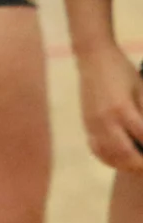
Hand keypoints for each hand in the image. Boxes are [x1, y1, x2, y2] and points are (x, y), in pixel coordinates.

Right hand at [77, 42, 142, 172]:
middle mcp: (105, 120)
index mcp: (122, 110)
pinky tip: (121, 160)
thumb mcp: (141, 88)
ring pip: (110, 155)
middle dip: (142, 164)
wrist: (92, 57)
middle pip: (126, 154)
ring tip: (139, 165)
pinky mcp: (86, 123)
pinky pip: (97, 148)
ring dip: (127, 165)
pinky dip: (110, 159)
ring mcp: (93, 123)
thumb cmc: (121, 70)